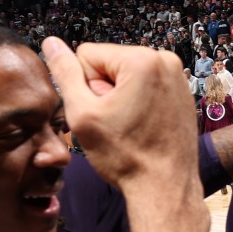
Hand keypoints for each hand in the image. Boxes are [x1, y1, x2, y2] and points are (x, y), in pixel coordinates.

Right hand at [42, 38, 196, 196]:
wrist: (164, 188)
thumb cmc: (126, 156)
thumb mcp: (83, 113)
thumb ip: (64, 73)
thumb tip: (51, 43)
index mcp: (142, 59)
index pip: (87, 55)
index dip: (85, 86)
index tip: (101, 112)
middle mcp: (164, 60)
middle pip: (109, 64)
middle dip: (104, 92)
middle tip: (115, 123)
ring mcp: (176, 76)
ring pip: (126, 77)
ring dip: (119, 99)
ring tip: (129, 127)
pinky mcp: (181, 92)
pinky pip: (145, 87)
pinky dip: (138, 104)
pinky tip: (141, 128)